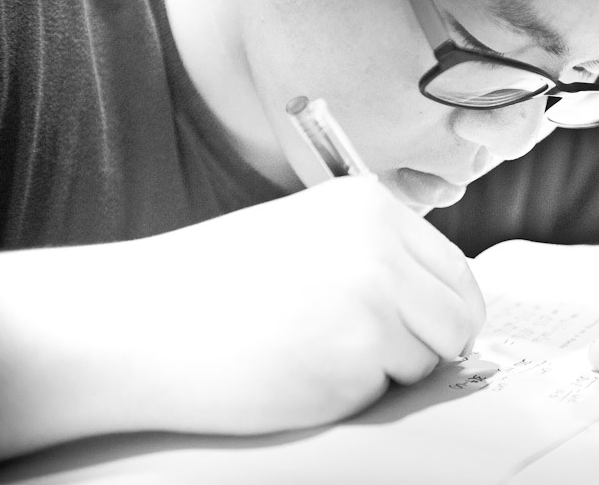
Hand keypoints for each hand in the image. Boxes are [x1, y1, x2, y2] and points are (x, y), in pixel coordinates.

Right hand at [146, 175, 485, 432]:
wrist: (140, 321)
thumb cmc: (215, 284)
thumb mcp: (310, 236)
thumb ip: (377, 256)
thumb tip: (442, 302)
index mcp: (370, 205)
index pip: (456, 269)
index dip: (448, 309)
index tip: (432, 330)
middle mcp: (380, 244)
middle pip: (459, 314)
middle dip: (432, 343)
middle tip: (382, 354)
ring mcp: (373, 298)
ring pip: (430, 355)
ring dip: (391, 368)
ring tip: (322, 352)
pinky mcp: (356, 356)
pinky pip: (390, 389)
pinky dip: (357, 392)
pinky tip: (302, 369)